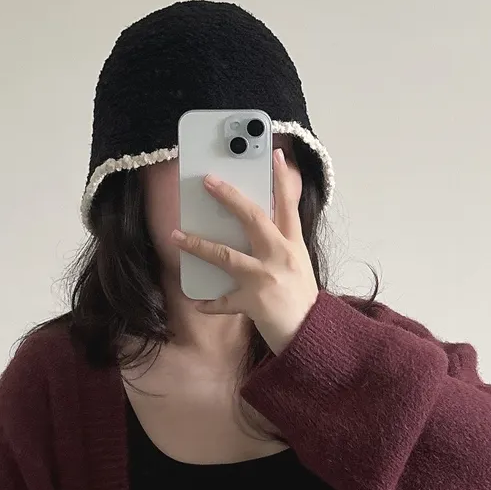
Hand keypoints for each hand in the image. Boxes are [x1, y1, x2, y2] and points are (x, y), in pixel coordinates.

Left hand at [170, 148, 319, 356]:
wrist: (313, 335)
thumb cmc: (303, 301)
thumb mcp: (299, 266)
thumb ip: (281, 246)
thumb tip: (260, 227)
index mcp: (293, 246)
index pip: (289, 205)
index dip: (282, 179)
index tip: (274, 154)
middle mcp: (280, 257)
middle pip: (253, 219)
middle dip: (229, 198)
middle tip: (209, 181)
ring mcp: (265, 279)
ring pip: (226, 256)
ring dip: (198, 245)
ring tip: (177, 236)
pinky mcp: (253, 302)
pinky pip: (223, 301)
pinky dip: (208, 303)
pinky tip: (196, 301)